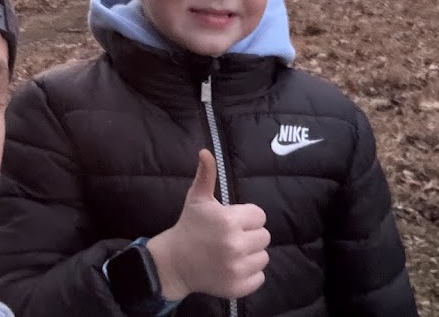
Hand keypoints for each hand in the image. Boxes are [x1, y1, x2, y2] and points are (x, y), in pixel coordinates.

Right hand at [146, 149, 269, 300]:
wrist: (174, 263)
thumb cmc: (189, 226)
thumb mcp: (197, 198)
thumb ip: (206, 174)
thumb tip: (205, 151)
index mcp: (228, 221)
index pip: (259, 216)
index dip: (246, 217)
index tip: (230, 221)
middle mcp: (235, 245)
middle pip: (264, 236)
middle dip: (249, 235)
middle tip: (230, 237)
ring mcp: (237, 268)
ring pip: (263, 257)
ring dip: (250, 254)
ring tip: (230, 252)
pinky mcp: (238, 287)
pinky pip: (259, 277)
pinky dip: (249, 274)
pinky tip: (231, 267)